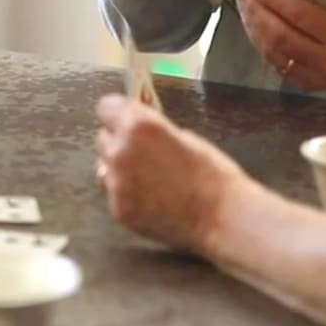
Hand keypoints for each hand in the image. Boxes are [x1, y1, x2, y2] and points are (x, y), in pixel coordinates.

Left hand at [94, 94, 252, 253]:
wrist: (222, 218)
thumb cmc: (213, 174)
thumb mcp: (185, 136)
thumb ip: (154, 130)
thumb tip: (139, 129)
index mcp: (138, 126)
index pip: (106, 107)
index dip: (118, 113)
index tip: (126, 120)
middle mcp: (120, 151)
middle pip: (103, 137)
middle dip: (119, 141)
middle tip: (143, 153)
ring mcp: (116, 182)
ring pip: (104, 166)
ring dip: (119, 168)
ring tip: (148, 178)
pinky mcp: (118, 208)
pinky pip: (113, 193)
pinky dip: (126, 194)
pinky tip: (151, 199)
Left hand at [236, 0, 325, 91]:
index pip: (299, 13)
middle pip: (280, 35)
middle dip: (256, 10)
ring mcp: (318, 76)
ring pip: (272, 50)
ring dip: (253, 25)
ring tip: (245, 4)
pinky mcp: (307, 84)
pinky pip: (274, 61)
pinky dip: (260, 40)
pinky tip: (254, 23)